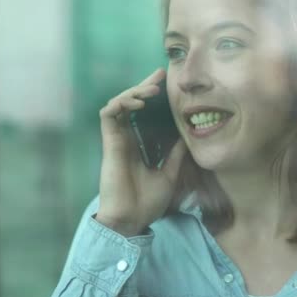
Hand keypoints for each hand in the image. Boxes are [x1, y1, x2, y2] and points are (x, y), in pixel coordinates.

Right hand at [97, 68, 186, 235]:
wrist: (132, 220)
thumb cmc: (147, 202)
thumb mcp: (170, 173)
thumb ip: (175, 155)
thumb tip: (187, 139)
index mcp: (138, 145)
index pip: (143, 113)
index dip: (151, 96)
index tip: (164, 82)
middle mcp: (126, 139)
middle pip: (130, 103)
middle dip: (143, 86)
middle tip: (159, 75)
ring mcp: (116, 140)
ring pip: (118, 104)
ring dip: (134, 92)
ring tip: (151, 90)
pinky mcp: (109, 143)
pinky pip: (109, 115)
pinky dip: (122, 103)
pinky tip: (139, 102)